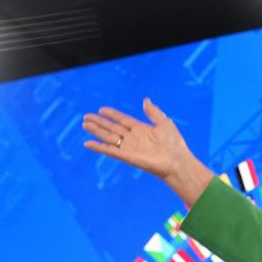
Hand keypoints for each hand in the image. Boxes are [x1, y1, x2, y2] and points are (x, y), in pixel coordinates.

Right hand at [82, 98, 213, 205]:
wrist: (177, 161)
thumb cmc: (175, 144)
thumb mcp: (164, 123)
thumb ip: (153, 112)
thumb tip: (145, 100)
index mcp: (141, 129)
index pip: (122, 120)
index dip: (112, 114)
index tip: (101, 109)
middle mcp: (133, 138)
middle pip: (112, 128)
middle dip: (99, 122)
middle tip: (86, 116)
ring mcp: (129, 147)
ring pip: (109, 138)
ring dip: (96, 131)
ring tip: (84, 124)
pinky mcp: (127, 156)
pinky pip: (110, 151)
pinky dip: (98, 147)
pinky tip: (87, 143)